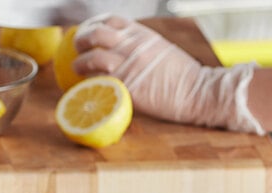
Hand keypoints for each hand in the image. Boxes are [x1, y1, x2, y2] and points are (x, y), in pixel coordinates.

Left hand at [73, 15, 263, 133]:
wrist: (196, 92)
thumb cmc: (184, 78)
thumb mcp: (163, 51)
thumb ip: (143, 48)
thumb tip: (128, 53)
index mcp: (143, 34)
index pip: (112, 20)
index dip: (95, 23)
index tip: (89, 31)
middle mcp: (133, 45)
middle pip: (97, 34)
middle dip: (82, 39)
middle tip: (77, 48)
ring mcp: (129, 65)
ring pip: (93, 56)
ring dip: (80, 61)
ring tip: (76, 67)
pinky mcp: (127, 86)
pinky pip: (99, 80)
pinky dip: (89, 81)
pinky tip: (85, 85)